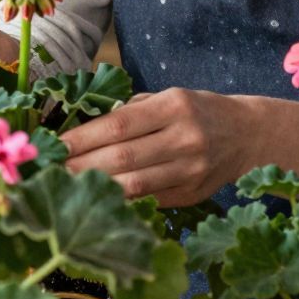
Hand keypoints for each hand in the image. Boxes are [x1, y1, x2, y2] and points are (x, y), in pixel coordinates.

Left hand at [61, 87, 243, 207]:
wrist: (249, 135)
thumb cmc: (199, 111)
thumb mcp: (170, 97)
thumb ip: (131, 111)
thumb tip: (82, 130)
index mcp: (174, 106)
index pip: (118, 125)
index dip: (83, 138)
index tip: (54, 145)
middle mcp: (184, 137)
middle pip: (122, 157)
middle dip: (80, 166)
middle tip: (50, 171)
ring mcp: (190, 169)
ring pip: (134, 184)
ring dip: (96, 188)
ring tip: (67, 188)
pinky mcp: (192, 194)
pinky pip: (148, 200)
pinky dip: (121, 200)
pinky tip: (98, 200)